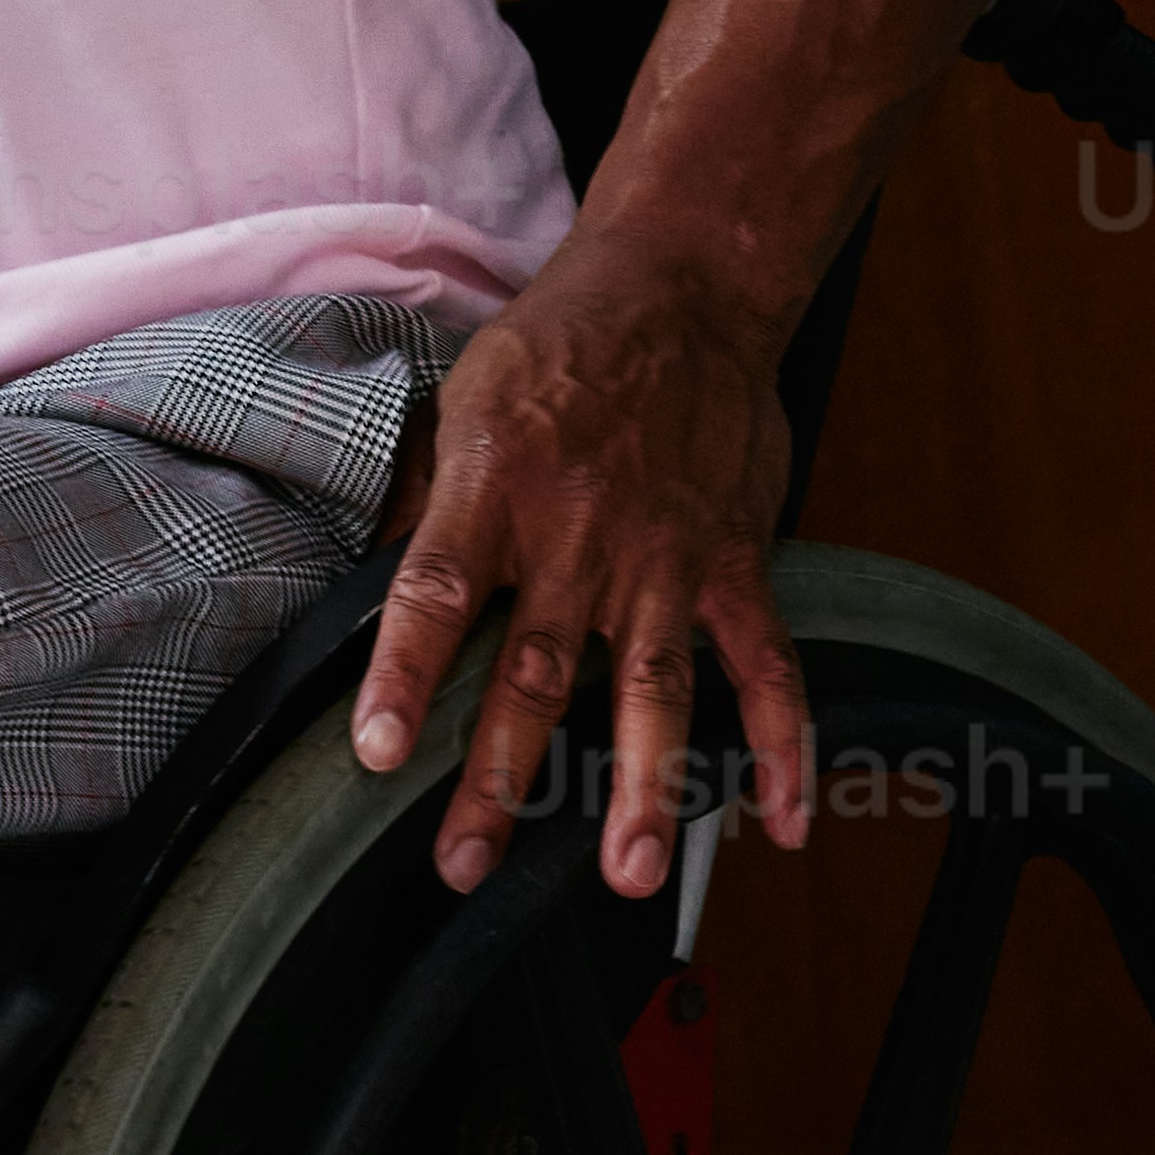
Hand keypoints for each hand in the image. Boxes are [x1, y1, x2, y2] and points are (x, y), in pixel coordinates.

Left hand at [353, 219, 808, 896]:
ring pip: (653, 688)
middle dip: (497, 775)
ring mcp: (665, 556)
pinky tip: (781, 817)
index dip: (404, 676)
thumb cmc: (562, 342)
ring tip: (629, 871)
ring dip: (643, 785)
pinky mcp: (733, 561)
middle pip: (535, 672)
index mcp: (496, 490)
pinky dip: (781, 742)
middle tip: (464, 863)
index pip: (437, 594)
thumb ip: (428, 497)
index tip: (377, 752)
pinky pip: (763, 663)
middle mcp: (580, 533)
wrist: (686, 283)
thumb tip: (374, 578)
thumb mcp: (466, 398)